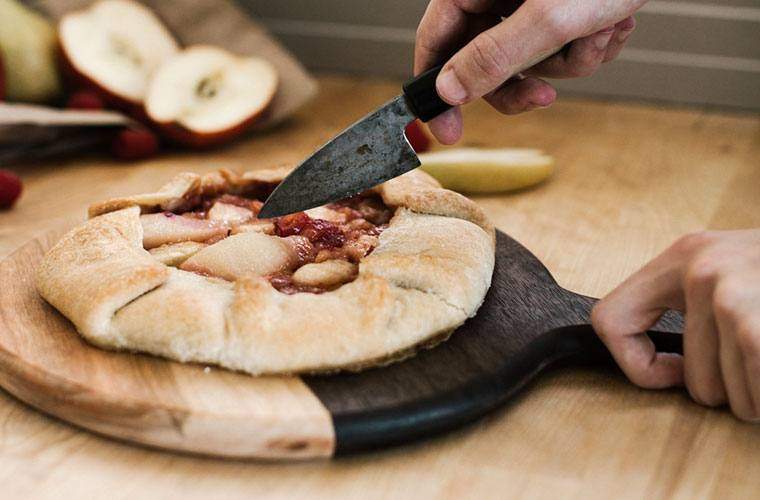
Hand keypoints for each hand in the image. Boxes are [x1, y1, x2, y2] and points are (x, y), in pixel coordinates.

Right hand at [414, 0, 644, 143]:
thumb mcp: (547, 18)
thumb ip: (493, 57)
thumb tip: (448, 92)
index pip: (436, 41)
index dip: (436, 91)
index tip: (448, 131)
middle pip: (484, 62)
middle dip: (522, 82)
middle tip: (543, 98)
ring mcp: (529, 3)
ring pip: (530, 62)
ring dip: (570, 59)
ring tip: (600, 29)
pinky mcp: (561, 10)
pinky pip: (560, 51)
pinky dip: (589, 47)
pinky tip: (613, 22)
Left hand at [592, 230, 759, 421]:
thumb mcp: (734, 270)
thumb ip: (692, 307)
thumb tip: (658, 367)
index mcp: (683, 256)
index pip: (610, 321)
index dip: (637, 365)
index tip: (674, 372)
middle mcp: (700, 270)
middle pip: (690, 380)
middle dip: (731, 391)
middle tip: (759, 366)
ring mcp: (731, 294)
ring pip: (724, 396)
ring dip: (759, 397)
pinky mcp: (754, 325)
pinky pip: (754, 395)